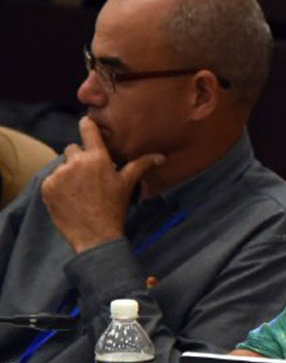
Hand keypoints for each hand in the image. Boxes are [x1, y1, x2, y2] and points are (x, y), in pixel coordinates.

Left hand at [41, 117, 164, 253]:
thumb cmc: (115, 209)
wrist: (96, 237)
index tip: (88, 127)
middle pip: (73, 149)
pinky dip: (59, 187)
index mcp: (97, 158)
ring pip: (63, 166)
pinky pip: (52, 180)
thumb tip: (161, 157)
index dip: (87, 125)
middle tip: (91, 178)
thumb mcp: (128, 184)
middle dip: (81, 159)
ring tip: (81, 192)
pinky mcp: (48, 187)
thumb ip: (141, 165)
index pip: (87, 127)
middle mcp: (76, 162)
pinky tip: (71, 199)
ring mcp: (60, 174)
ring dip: (69, 174)